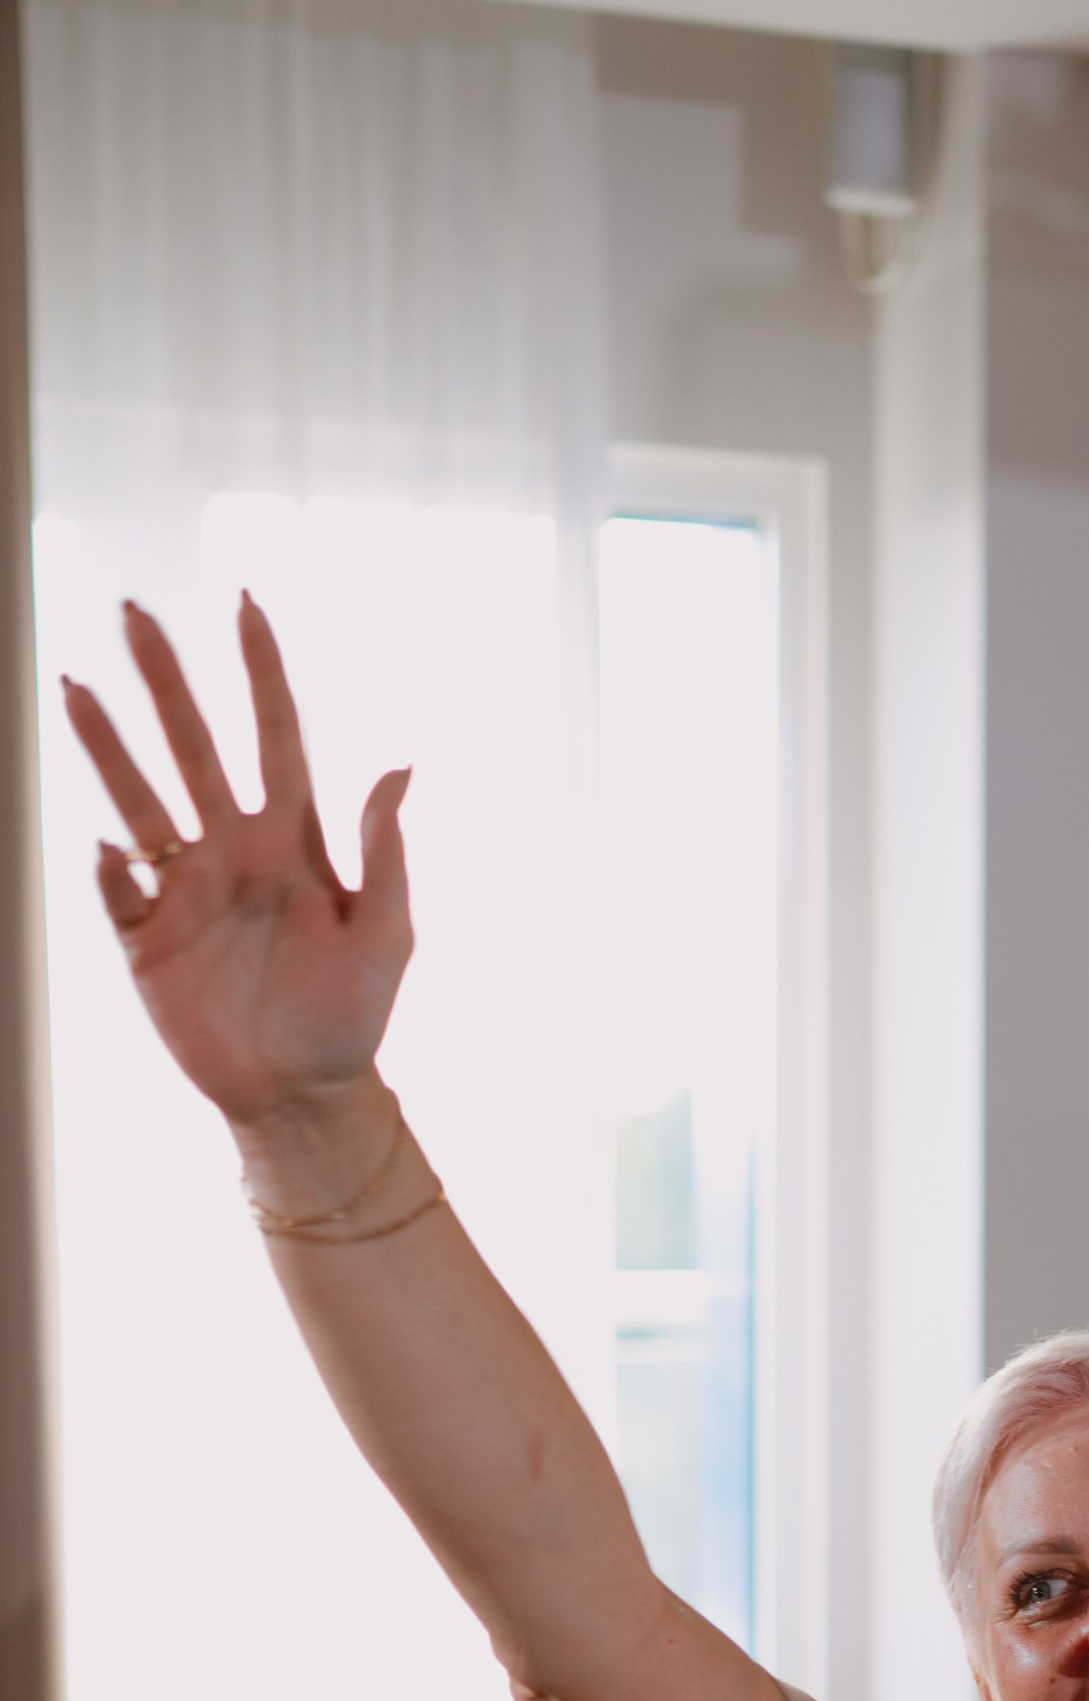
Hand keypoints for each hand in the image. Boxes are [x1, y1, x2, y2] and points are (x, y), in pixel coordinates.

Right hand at [64, 597, 412, 1149]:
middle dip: (166, 681)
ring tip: (77, 688)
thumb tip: (399, 767)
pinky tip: (108, 848)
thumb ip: (384, 853)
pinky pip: (116, 888)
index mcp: (293, 840)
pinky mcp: (147, 939)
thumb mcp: (387, 935)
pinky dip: (109, 867)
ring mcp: (185, 890)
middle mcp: (233, 850)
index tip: (245, 605)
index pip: (275, 735)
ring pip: (138, 798)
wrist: (305, 1095)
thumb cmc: (354, 1016)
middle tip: (133, 612)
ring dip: (108, 746)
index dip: (260, 672)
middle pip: (192, 746)